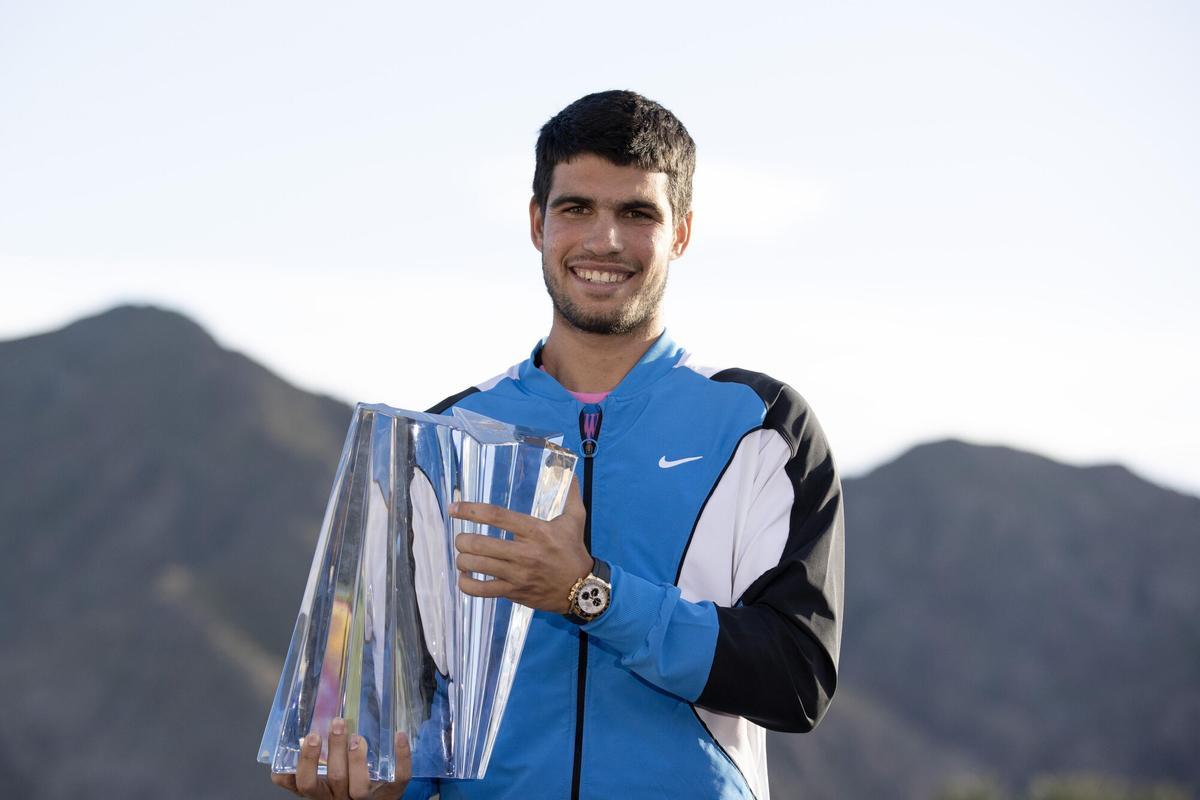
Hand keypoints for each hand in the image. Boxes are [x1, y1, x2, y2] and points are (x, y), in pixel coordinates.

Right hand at [269, 717, 410, 799]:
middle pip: (334, 778)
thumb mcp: (320, 781)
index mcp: (321, 793)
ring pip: (360, 785)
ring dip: (358, 758)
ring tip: (358, 736)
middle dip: (335, 750)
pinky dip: (402, 757)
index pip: (306, 783)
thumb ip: (307, 767)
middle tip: (337, 724)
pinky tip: (400, 736)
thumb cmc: (341, 787)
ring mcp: (367, 798)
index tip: (310, 737)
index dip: (306, 763)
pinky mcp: (392, 794)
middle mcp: (341, 798)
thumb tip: (292, 740)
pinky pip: (399, 778)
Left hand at [451, 476, 591, 612]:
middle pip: (479, 544)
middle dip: (462, 539)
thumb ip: (571, 495)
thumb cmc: (574, 552)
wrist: (582, 590)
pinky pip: (480, 590)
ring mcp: (517, 575)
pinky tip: (466, 577)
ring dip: (462, 559)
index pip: (497, 516)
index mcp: (535, 531)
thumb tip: (570, 472)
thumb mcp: (576, 520)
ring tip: (464, 555)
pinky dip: (466, 584)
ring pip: (476, 566)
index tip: (454, 508)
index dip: (470, 510)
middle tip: (462, 538)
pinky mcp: (513, 592)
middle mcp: (524, 553)